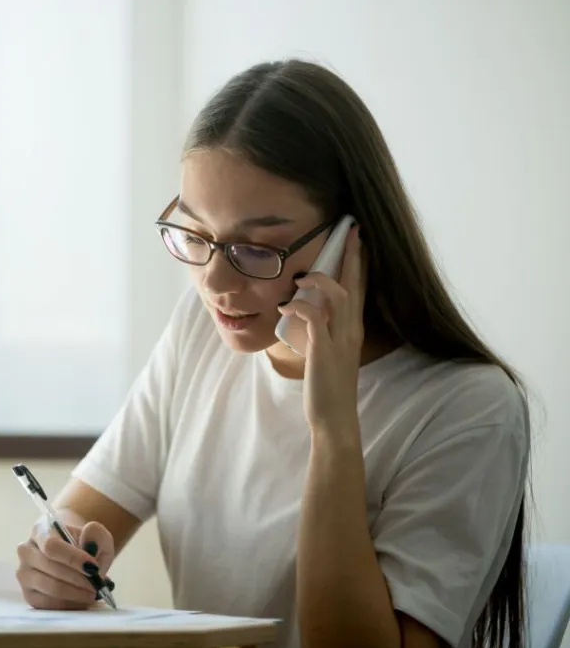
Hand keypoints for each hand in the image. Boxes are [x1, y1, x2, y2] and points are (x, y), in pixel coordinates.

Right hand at [15, 520, 114, 609]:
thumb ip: (96, 533)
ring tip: (93, 593)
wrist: (74, 555)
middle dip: (77, 579)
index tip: (94, 567)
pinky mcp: (29, 595)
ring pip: (50, 587)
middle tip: (98, 585)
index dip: (72, 558)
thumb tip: (88, 539)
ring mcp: (25, 574)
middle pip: (49, 567)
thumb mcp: (96, 535)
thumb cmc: (84, 544)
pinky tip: (82, 601)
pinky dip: (69, 604)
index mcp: (40, 531)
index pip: (51, 545)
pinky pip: (48, 604)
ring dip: (76, 593)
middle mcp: (26, 551)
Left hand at [278, 224, 364, 437]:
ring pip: (338, 296)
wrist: (333, 417)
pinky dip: (300, 307)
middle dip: (351, 256)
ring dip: (319, 281)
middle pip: (354, 284)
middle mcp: (350, 330)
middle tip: (350, 231)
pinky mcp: (323, 350)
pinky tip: (287, 308)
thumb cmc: (327, 385)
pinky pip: (314, 319)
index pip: (359, 288)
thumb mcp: (327, 351)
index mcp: (352, 329)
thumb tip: (306, 312)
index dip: (359, 263)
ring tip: (301, 278)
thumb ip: (322, 330)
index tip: (357, 239)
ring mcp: (339, 339)